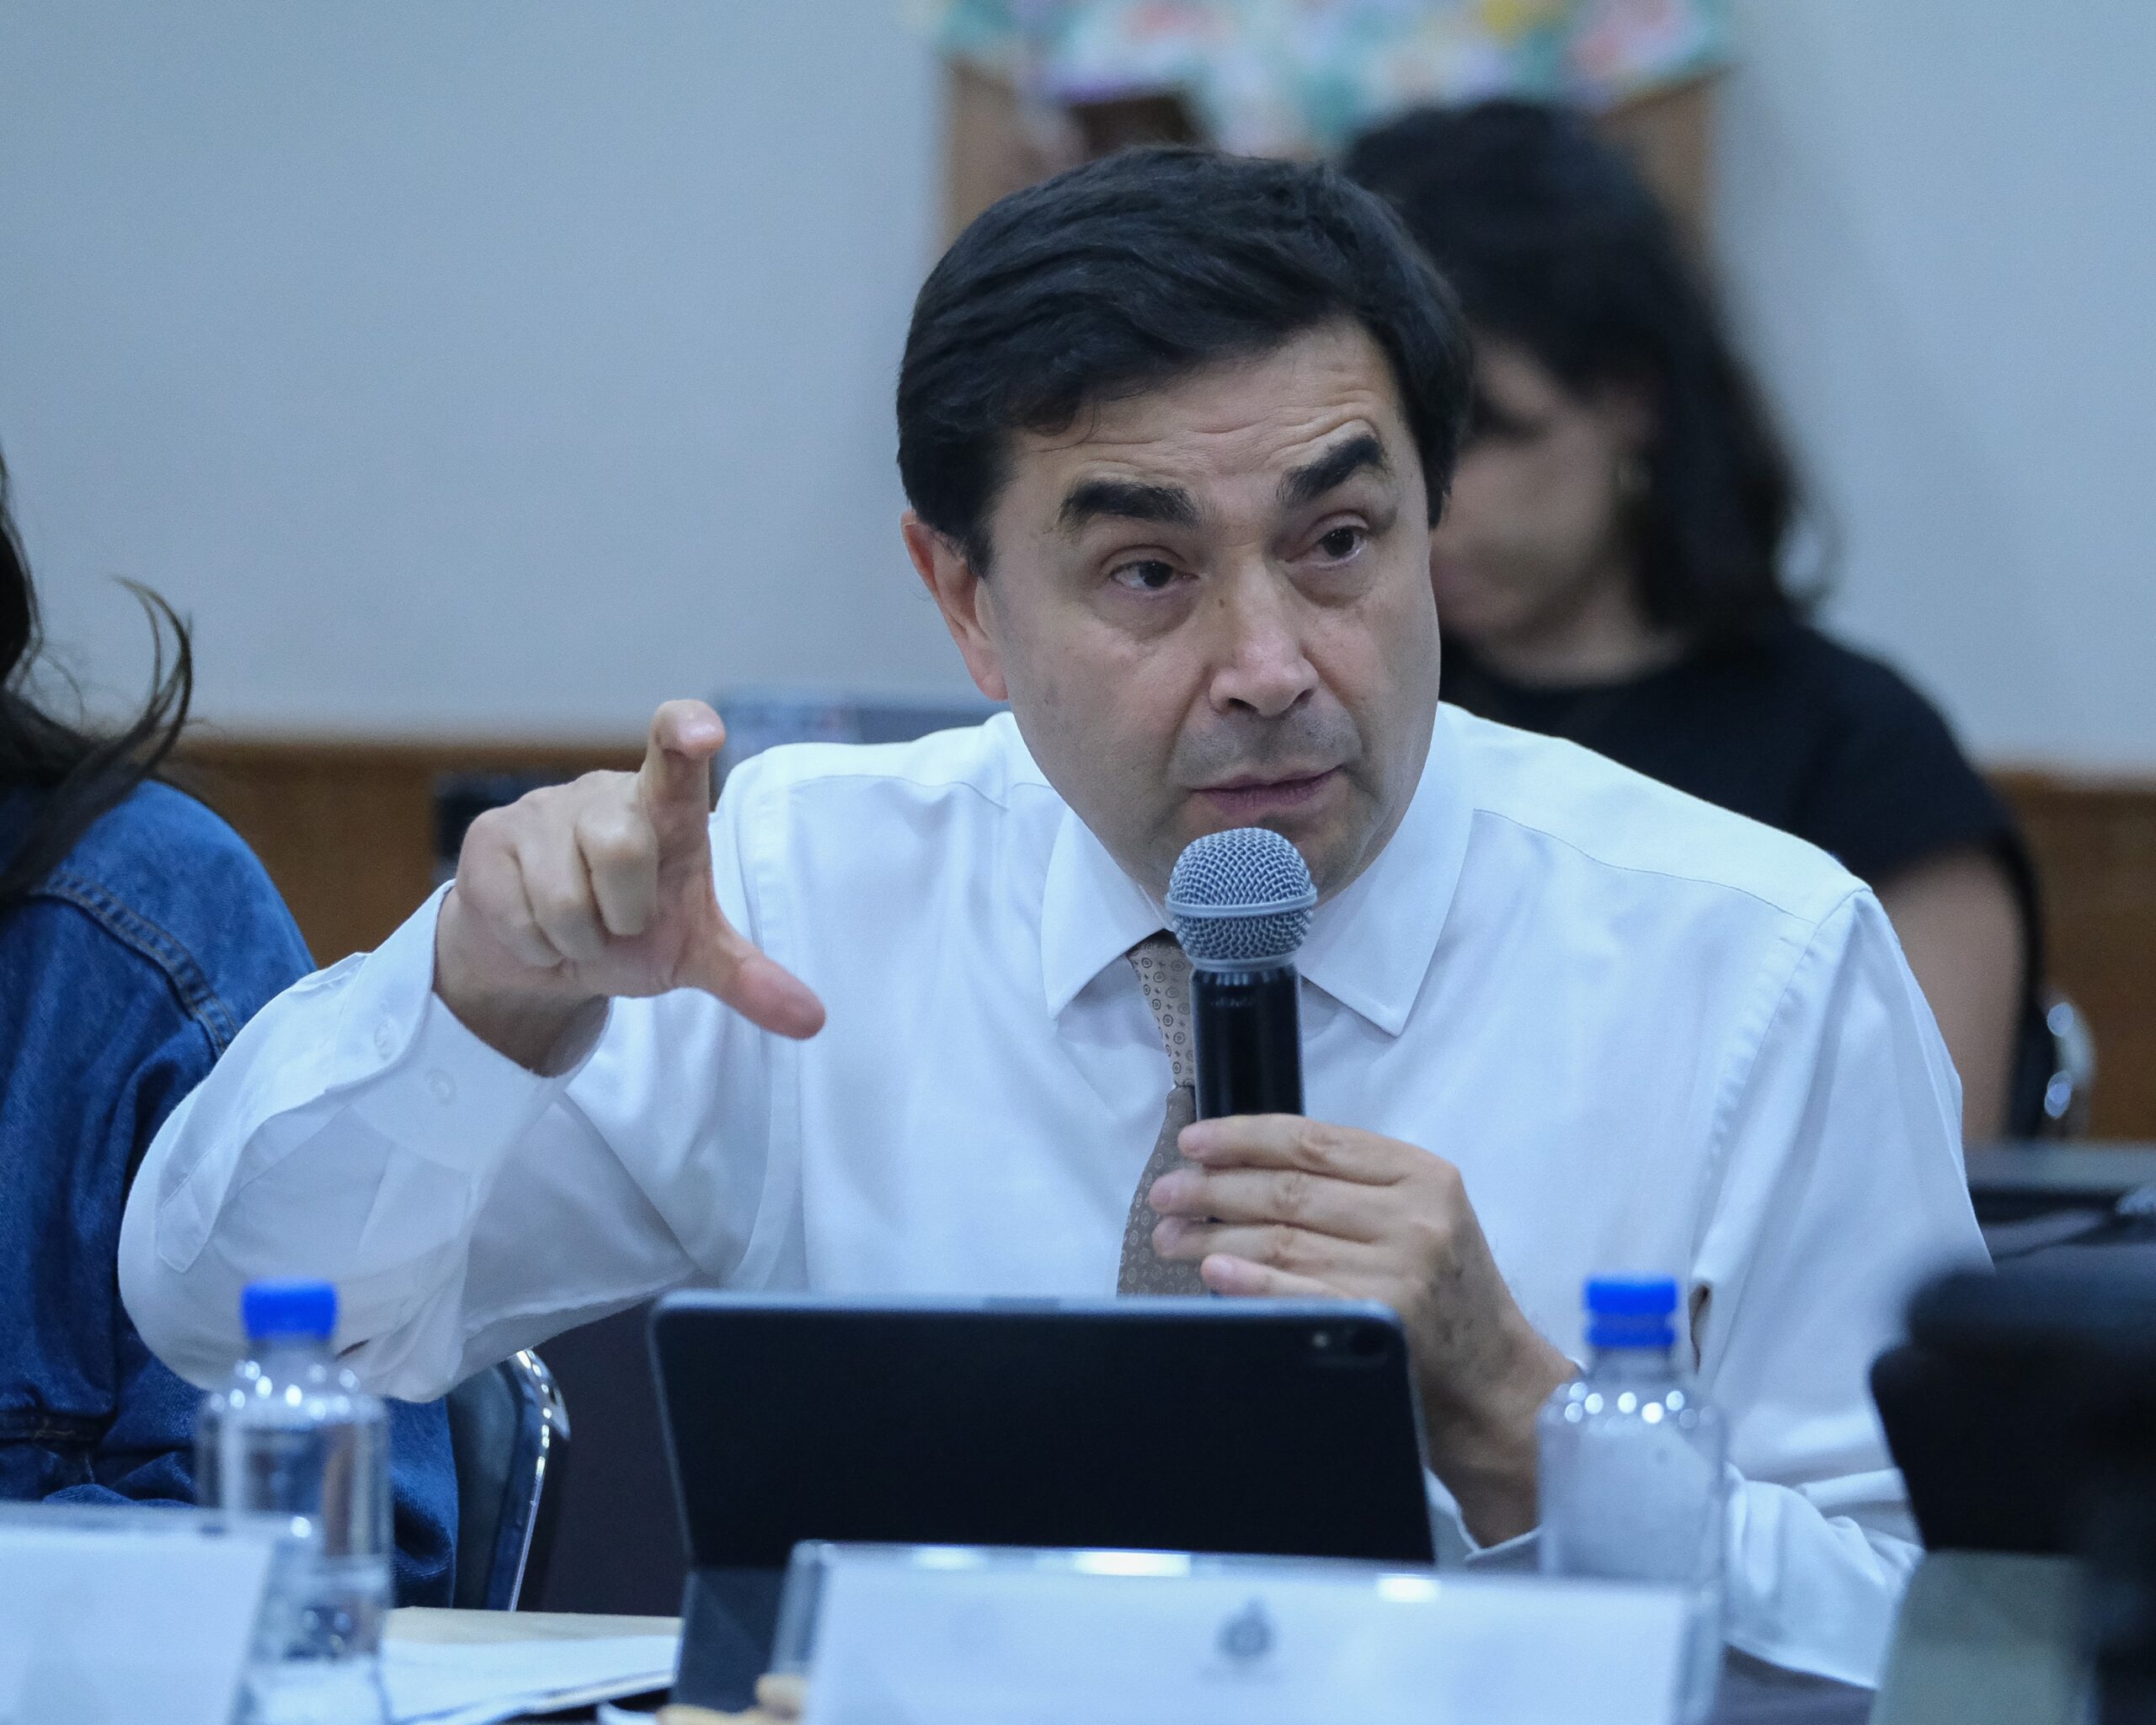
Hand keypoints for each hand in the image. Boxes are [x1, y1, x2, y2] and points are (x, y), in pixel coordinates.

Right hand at [434, 699, 824, 1068]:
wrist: (538, 950)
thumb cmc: (627, 928)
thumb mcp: (689, 952)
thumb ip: (748, 977)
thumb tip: (813, 1021)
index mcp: (665, 808)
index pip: (674, 751)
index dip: (684, 733)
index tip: (702, 730)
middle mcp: (604, 795)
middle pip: (622, 850)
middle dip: (624, 914)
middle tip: (620, 922)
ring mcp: (540, 809)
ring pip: (563, 897)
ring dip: (577, 938)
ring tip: (578, 927)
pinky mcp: (488, 837)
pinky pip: (517, 915)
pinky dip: (536, 945)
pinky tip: (536, 928)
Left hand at [1148, 1115, 1573, 1544]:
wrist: (1493, 1378)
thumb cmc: (1444, 1289)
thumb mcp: (1417, 1215)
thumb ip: (1349, 1185)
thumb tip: (1237, 1168)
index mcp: (1420, 1173)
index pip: (1312, 1141)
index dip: (1241, 1137)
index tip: (1193, 1143)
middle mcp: (1413, 1216)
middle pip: (1287, 1189)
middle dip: (1212, 1189)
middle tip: (1166, 1194)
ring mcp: (1399, 1271)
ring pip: (1282, 1239)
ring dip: (1213, 1237)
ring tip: (1172, 1237)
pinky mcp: (1383, 1321)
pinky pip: (1297, 1293)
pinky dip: (1248, 1281)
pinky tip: (1212, 1271)